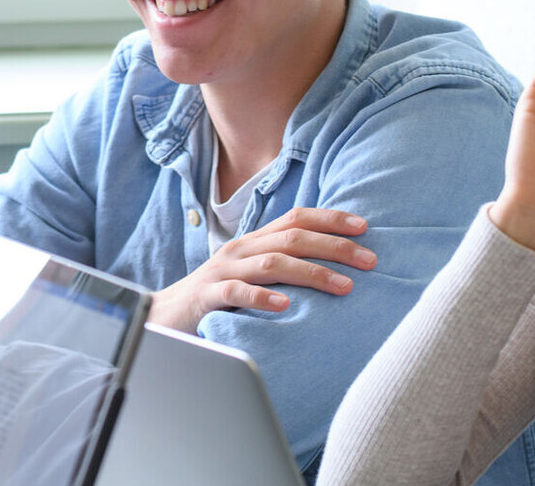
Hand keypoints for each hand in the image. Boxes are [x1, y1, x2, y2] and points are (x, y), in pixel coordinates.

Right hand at [148, 206, 375, 331]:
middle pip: (292, 238)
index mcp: (253, 241)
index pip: (295, 218)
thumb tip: (332, 266)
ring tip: (344, 286)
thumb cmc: (217, 298)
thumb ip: (281, 265)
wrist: (164, 316)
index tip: (365, 226)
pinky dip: (263, 297)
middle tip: (370, 260)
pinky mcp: (208, 296)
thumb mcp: (251, 274)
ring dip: (312, 272)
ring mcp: (223, 271)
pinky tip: (286, 305)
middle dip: (334, 246)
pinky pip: (237, 293)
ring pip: (272, 263)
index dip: (330, 218)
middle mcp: (240, 250)